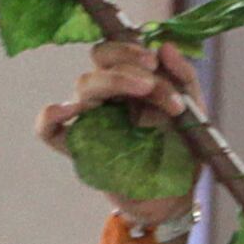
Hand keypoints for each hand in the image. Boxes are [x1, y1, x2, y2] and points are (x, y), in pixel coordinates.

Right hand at [34, 40, 202, 230]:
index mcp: (132, 81)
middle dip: (125, 67)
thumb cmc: (183, 153)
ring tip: (146, 103)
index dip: (130, 50)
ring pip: (84, 86)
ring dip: (114, 84)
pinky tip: (66, 109)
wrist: (177, 197)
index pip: (117, 50)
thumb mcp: (194, 112)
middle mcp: (108, 95)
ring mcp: (91, 119)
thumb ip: (184, 78)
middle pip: (98, 61)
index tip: (154, 62)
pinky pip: (49, 130)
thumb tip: (165, 46)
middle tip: (150, 84)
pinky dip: (50, 116)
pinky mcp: (78, 149)